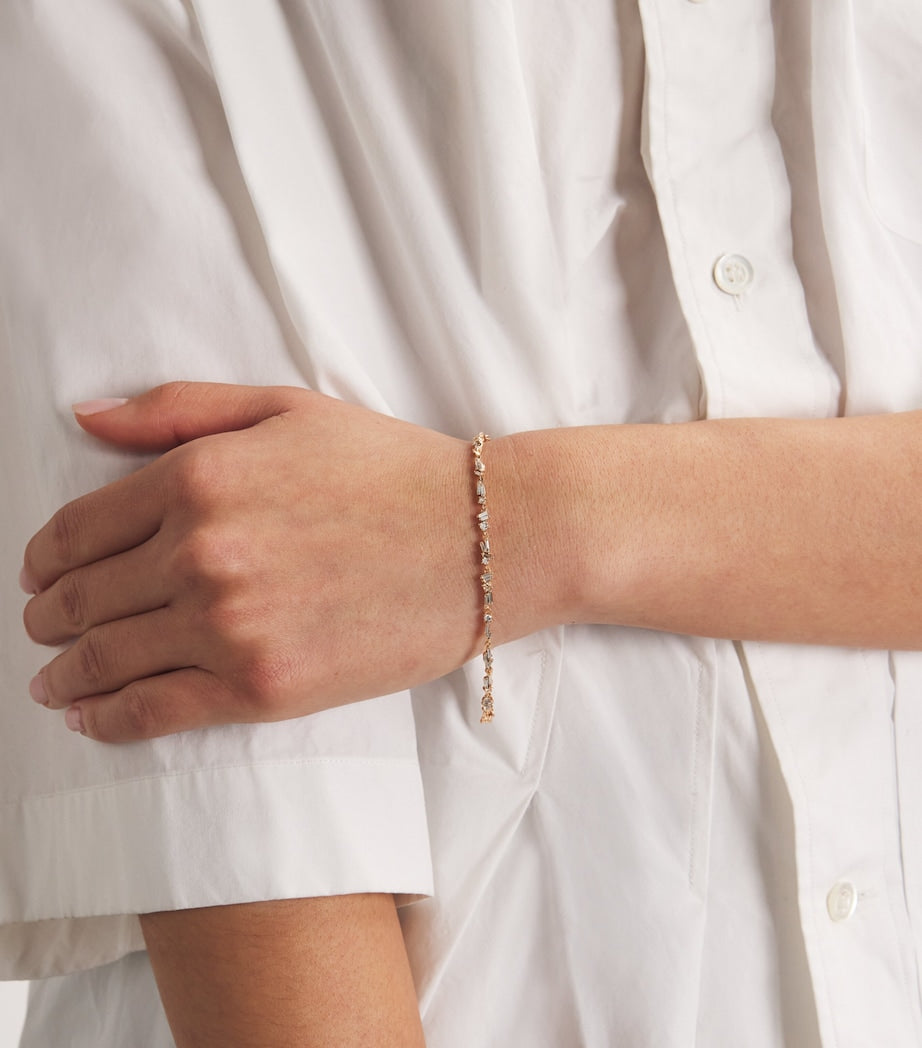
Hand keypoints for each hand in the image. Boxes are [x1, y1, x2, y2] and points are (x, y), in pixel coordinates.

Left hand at [22, 382, 481, 740]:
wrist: (485, 538)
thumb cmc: (392, 469)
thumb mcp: (285, 409)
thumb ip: (178, 409)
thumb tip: (86, 419)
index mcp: (197, 477)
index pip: (76, 529)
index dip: (44, 559)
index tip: (41, 576)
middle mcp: (200, 552)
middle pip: (81, 598)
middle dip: (48, 617)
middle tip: (44, 629)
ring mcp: (229, 625)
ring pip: (106, 659)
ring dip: (64, 673)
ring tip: (55, 681)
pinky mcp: (263, 687)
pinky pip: (154, 711)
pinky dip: (107, 719)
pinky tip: (90, 718)